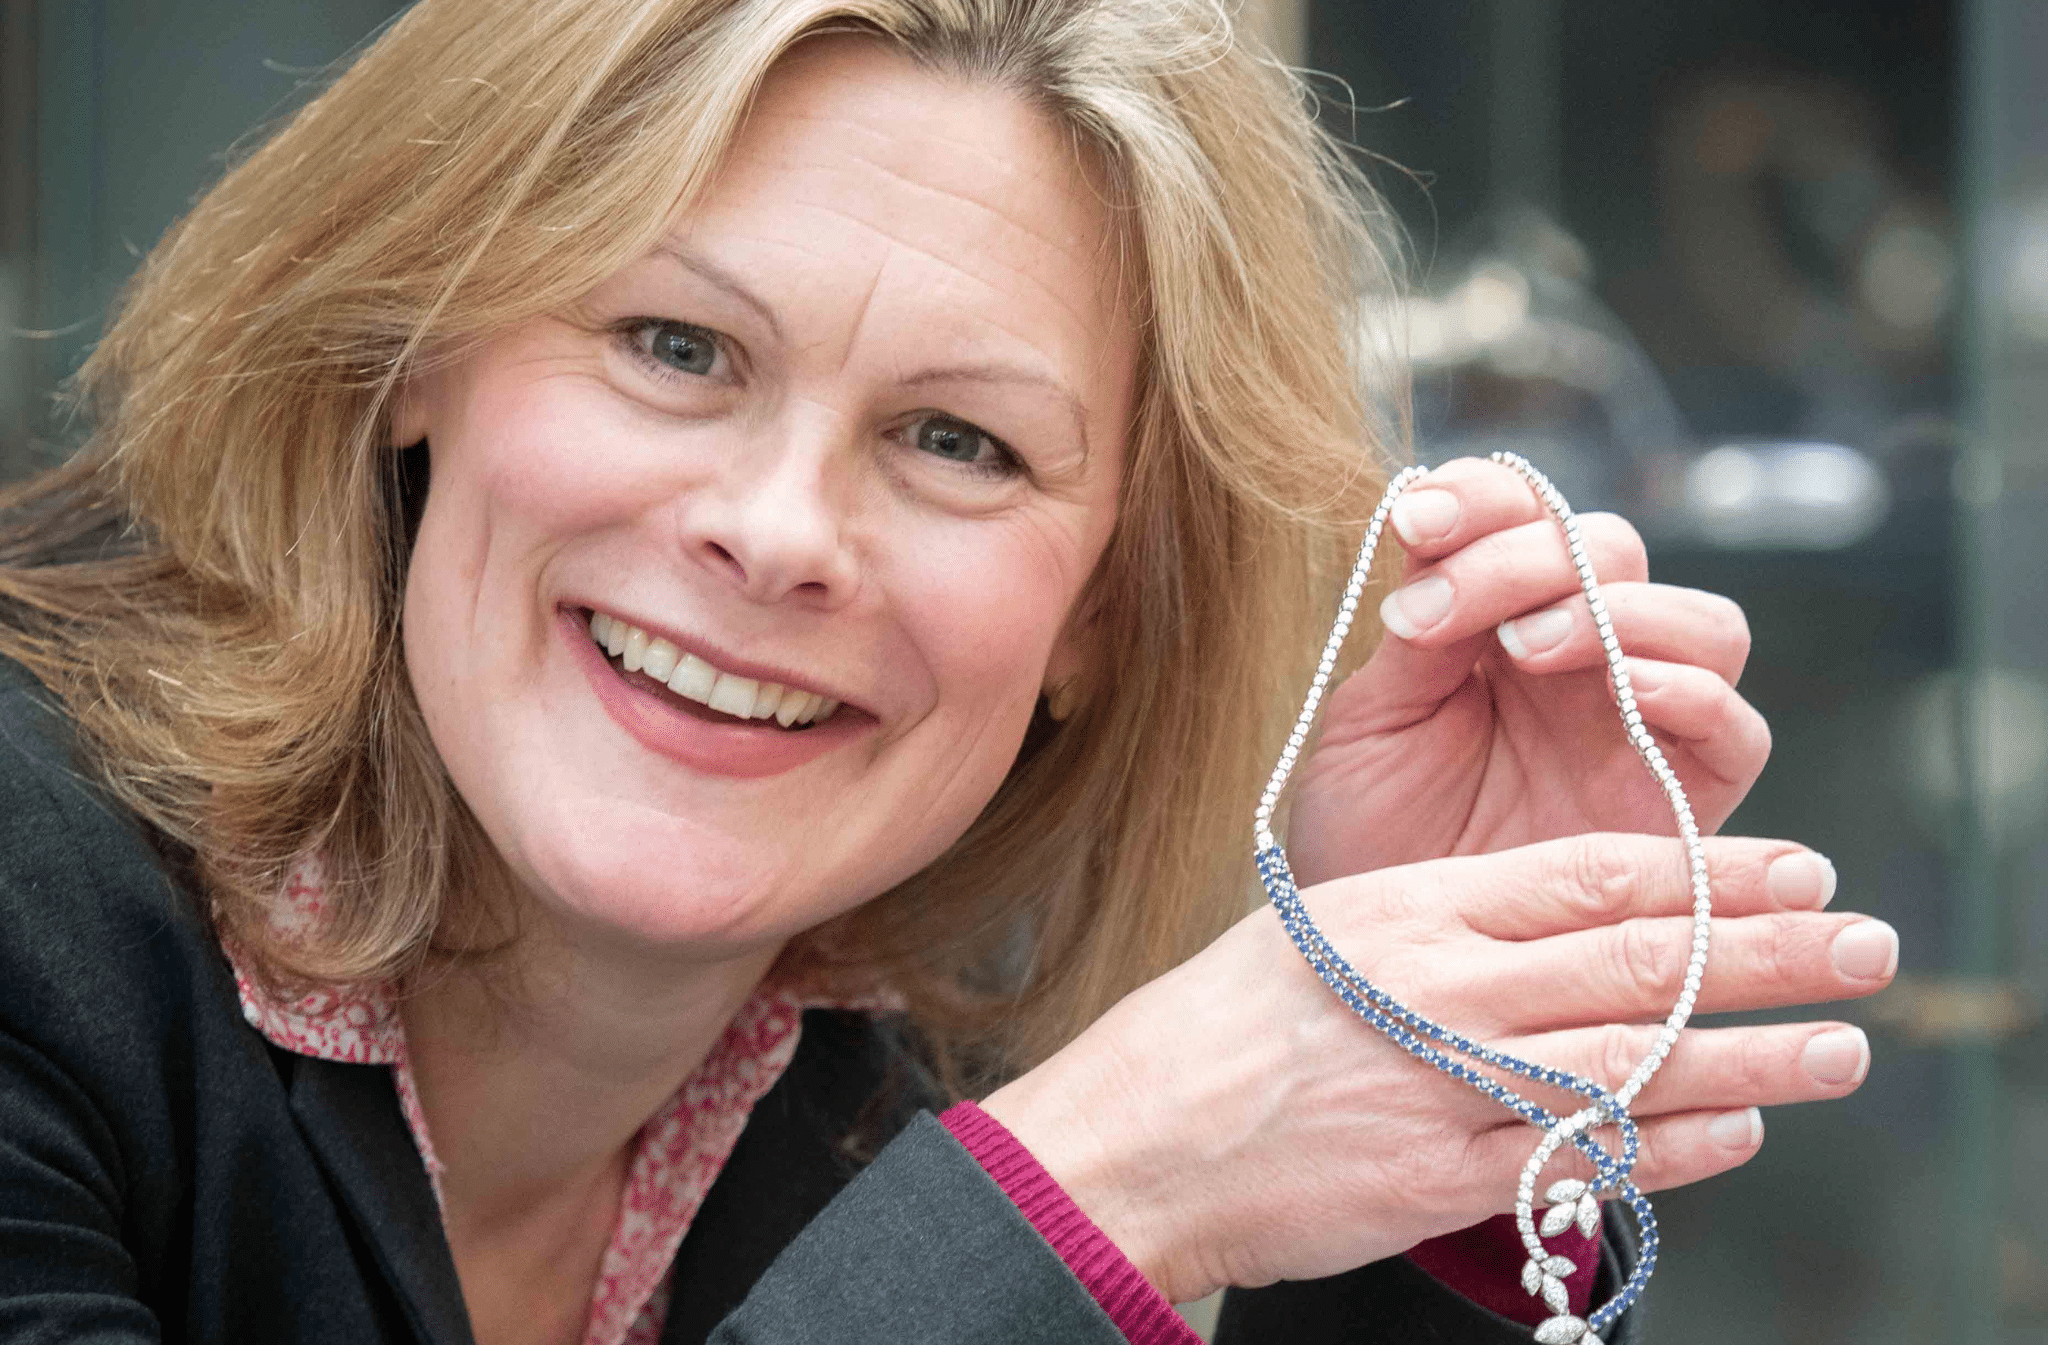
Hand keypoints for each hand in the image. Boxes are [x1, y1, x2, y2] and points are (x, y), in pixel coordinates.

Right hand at [982, 835, 1890, 1303]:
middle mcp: (1441, 989)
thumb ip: (1440, 921)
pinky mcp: (1437, 1179)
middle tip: (1865, 941)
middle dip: (1767, 948)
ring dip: (1750, 1053)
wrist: (1132, 1139)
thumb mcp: (1322, 930)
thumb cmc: (1218, 1027)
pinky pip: (1578, 1162)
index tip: (1793, 865)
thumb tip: (1551, 917)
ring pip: (1632, 1062)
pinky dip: (1670, 1149)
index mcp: (1410, 910)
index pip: (1592, 877)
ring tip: (1839, 1045)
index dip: (1710, 870)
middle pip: (1637, 960)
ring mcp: (1443, 1087)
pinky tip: (1738, 1134)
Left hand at [1286, 458, 1770, 886]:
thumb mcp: (1370, 727)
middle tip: (1445, 606)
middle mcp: (1581, 664)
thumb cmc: (1368, 847)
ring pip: (1699, 622)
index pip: (1522, 515)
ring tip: (1523, 644)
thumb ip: (1418, 637)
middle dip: (1529, 554)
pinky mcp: (1688, 804)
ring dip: (1616, 611)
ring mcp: (1641, 729)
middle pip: (1611, 550)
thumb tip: (1433, 534)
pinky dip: (1690, 690)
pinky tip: (1621, 687)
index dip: (1480, 498)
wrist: (1384, 976)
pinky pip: (1734, 729)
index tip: (1412, 522)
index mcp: (1496, 624)